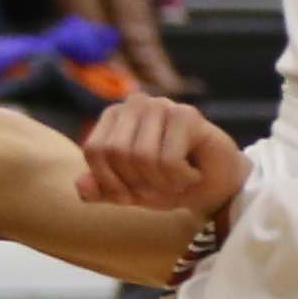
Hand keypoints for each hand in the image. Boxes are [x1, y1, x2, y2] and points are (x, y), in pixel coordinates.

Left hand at [77, 95, 243, 220]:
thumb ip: (102, 189)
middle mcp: (135, 103)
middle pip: (116, 153)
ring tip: (177, 181)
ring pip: (141, 157)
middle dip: (138, 183)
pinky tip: (192, 174)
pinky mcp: (186, 115)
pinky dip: (179, 178)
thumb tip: (80, 187)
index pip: (94, 150)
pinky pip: (168, 160)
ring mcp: (162, 105)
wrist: (217, 187)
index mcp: (115, 116)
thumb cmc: (171, 184)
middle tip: (160, 188)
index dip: (110, 181)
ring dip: (161, 183)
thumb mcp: (130, 192)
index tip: (133, 195)